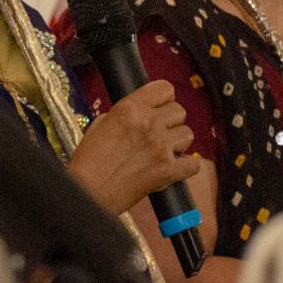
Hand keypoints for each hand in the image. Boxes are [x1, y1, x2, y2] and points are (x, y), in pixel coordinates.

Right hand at [67, 80, 199, 213]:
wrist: (88, 194)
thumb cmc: (88, 162)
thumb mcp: (101, 124)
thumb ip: (125, 114)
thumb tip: (143, 112)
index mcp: (130, 108)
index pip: (165, 89)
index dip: (164, 99)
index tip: (159, 108)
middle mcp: (149, 123)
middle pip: (179, 111)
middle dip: (170, 122)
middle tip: (158, 134)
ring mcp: (160, 146)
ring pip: (188, 134)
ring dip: (177, 143)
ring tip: (162, 152)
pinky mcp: (168, 170)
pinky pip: (193, 163)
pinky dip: (186, 167)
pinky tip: (173, 168)